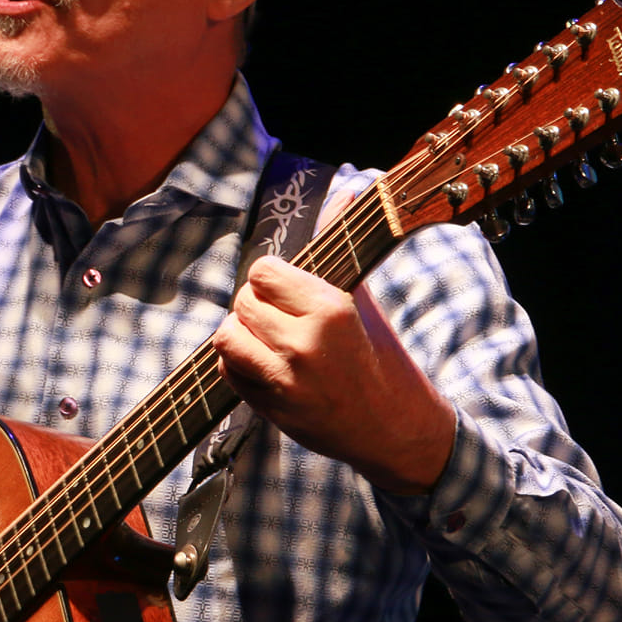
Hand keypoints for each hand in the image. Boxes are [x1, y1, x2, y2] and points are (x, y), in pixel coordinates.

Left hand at [210, 255, 455, 494]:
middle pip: (242, 302)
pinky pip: (229, 372)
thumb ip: (343, 246)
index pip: (264, 273)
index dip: (270, 278)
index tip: (283, 288)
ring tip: (265, 338)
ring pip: (227, 337)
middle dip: (255, 305)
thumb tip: (344, 193)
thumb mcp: (365, 302)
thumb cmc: (381, 358)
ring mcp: (284, 381)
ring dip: (240, 334)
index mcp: (329, 310)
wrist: (394, 428)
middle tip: (277, 316)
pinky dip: (238, 364)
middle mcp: (303, 345)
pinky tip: (264, 363)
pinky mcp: (272, 410)